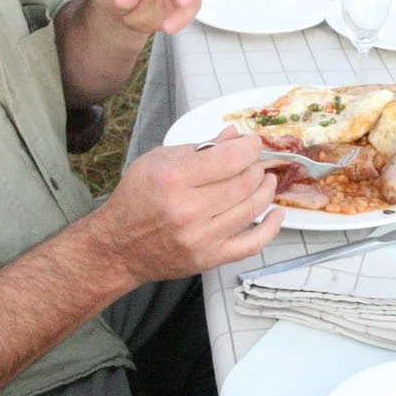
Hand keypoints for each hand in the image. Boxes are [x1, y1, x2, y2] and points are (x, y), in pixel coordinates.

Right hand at [91, 130, 281, 286]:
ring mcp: (201, 237)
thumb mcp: (157, 161)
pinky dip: (271, 228)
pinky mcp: (209, 258)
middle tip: (254, 163)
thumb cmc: (136, 199)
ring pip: (252, 208)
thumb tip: (234, 136)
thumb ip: (198, 148)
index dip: (249, 147)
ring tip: (265, 180)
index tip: (252, 144)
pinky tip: (277, 213)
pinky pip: (252, 244)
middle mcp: (189, 209)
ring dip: (266, 190)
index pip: (230, 158)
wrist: (118, 246)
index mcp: (175, 178)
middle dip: (256, 167)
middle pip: (245, 182)